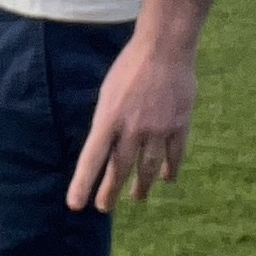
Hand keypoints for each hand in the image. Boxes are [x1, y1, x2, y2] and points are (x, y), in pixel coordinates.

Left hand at [67, 32, 197, 213]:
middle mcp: (132, 128)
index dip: (83, 183)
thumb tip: (104, 148)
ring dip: (141, 186)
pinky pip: (175, 155)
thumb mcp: (107, 92)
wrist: (164, 47)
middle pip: (119, 169)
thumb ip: (106, 121)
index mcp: (108, 118)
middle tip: (104, 207)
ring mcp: (158, 129)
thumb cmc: (130, 67)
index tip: (75, 205)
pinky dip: (171, 169)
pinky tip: (167, 178)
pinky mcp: (179, 125)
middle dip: (109, 191)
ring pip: (149, 168)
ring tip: (136, 197)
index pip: (92, 158)